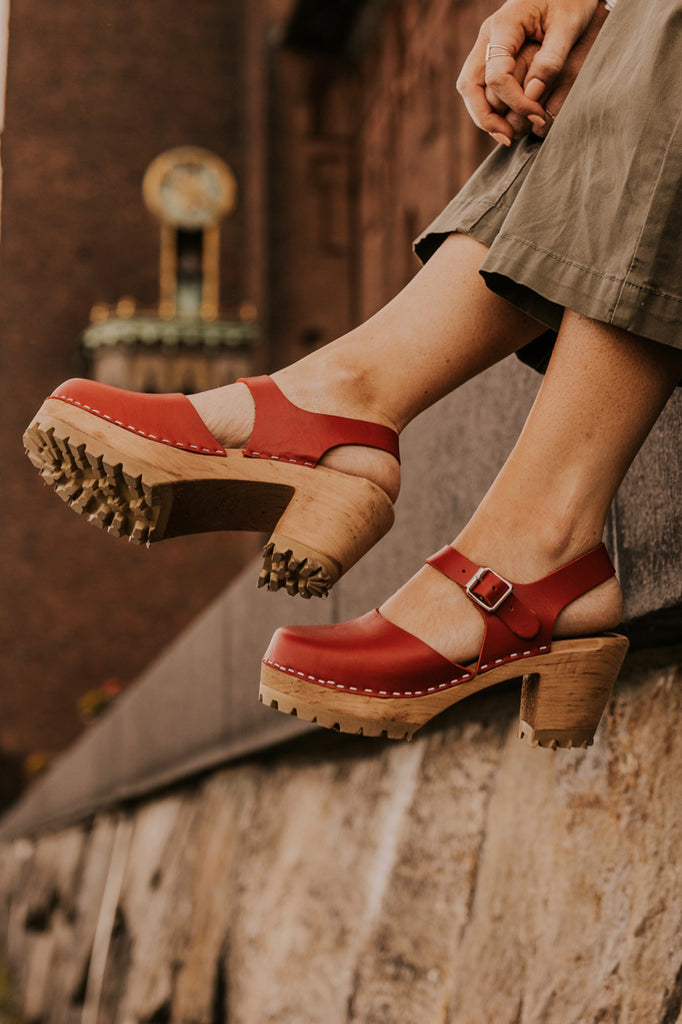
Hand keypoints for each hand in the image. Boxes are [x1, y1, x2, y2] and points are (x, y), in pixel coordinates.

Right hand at [456, 0, 598, 144]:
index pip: (496, 76)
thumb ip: (550, 61)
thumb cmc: (571, 1)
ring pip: (470, 90)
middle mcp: (487, 37)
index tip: (538, 115)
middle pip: (470, 86)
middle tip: (509, 138)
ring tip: (508, 136)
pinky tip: (507, 124)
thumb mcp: (569, 26)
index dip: (515, 102)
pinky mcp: (492, 57)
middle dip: (486, 117)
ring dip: (485, 116)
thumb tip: (531, 96)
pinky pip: (480, 88)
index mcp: (503, 26)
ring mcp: (486, 47)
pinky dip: (489, 108)